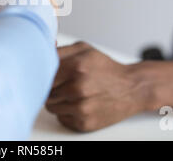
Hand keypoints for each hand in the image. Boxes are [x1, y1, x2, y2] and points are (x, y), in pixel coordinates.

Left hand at [46, 41, 172, 131]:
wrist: (132, 88)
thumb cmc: (106, 68)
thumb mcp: (84, 50)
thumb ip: (59, 49)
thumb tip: (40, 50)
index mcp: (76, 66)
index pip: (42, 73)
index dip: (42, 73)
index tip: (44, 73)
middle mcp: (78, 88)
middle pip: (45, 91)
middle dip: (51, 87)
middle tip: (63, 83)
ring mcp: (81, 107)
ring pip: (50, 106)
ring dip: (57, 100)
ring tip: (72, 93)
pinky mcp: (84, 123)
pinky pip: (61, 118)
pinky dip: (66, 112)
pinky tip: (78, 104)